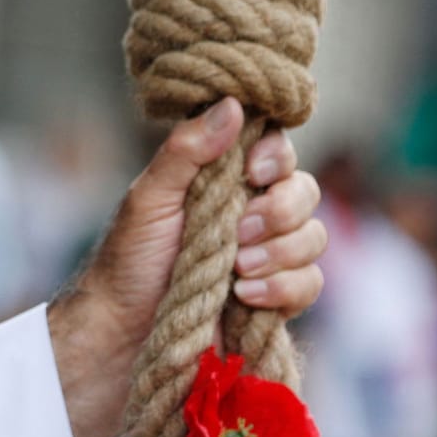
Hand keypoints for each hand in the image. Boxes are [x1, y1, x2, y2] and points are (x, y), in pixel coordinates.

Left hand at [46, 97, 325, 436]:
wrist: (123, 332)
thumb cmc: (129, 259)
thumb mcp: (149, 198)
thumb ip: (187, 151)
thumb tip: (232, 104)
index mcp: (221, 181)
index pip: (274, 151)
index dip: (274, 158)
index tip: (252, 173)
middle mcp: (250, 214)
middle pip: (305, 191)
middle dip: (280, 210)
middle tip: (240, 231)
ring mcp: (266, 257)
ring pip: (313, 238)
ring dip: (279, 252)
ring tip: (236, 270)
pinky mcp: (274, 300)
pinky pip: (310, 284)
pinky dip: (284, 288)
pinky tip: (245, 297)